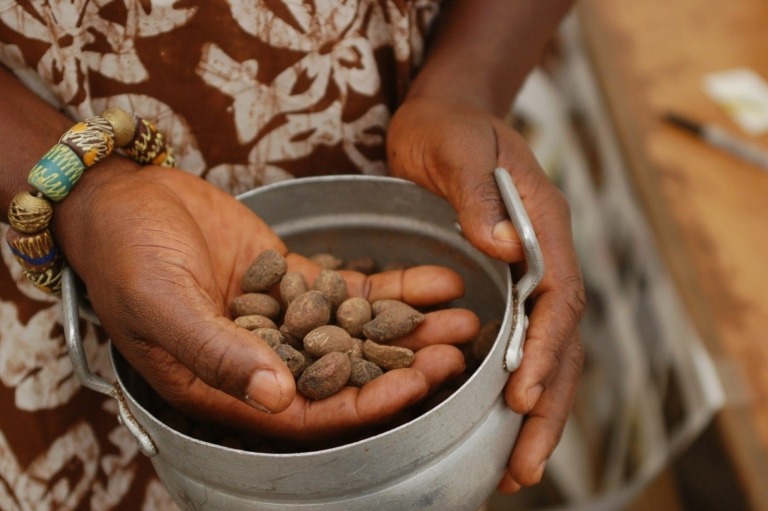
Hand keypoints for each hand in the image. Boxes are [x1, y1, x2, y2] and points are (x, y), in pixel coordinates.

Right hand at [55, 164, 474, 440]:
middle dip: (405, 365)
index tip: (419, 383)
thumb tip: (279, 398)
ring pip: (359, 332)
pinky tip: (437, 279)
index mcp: (230, 387)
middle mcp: (264, 361)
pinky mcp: (294, 279)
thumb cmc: (125, 257)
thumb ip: (218, 353)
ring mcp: (284, 319)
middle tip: (458, 349)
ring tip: (463, 316)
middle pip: (349, 374)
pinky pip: (351, 289)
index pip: (312, 411)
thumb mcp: (164, 306)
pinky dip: (392, 286)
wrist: (121, 198)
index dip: (367, 402)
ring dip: (410, 327)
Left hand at [387, 97, 584, 490]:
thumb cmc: (446, 126)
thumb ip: (476, 193)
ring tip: (517, 470)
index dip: (543, 349)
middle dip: (547, 405)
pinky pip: (517, 343)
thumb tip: (503, 249)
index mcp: (541, 224)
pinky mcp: (502, 284)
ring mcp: (527, 272)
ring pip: (545, 352)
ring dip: (536, 412)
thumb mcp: (454, 147)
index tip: (520, 396)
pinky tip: (497, 426)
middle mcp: (543, 255)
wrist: (443, 114)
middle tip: (525, 467)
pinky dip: (512, 388)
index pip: (556, 297)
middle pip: (561, 340)